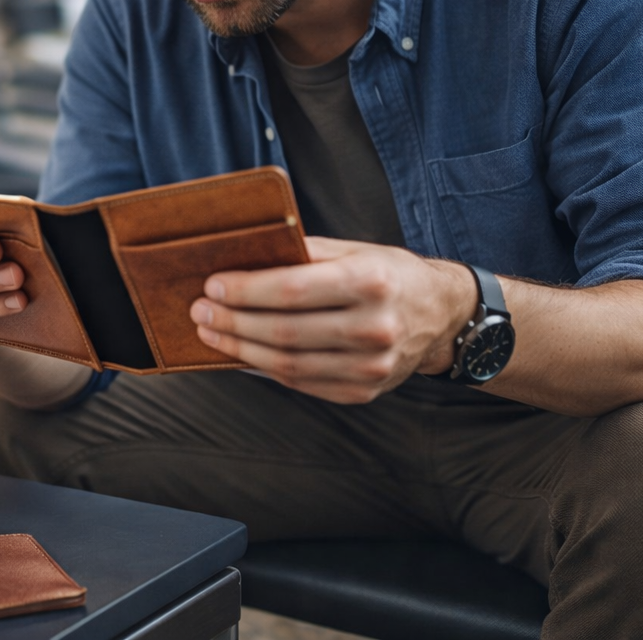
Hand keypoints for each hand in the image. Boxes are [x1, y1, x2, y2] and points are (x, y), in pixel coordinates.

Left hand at [189, 237, 475, 402]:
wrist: (441, 314)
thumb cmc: (388, 274)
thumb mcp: (354, 250)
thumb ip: (304, 255)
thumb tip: (244, 259)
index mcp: (371, 282)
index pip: (292, 290)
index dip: (246, 291)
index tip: (212, 286)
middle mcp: (376, 327)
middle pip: (285, 332)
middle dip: (233, 322)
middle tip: (200, 312)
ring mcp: (373, 367)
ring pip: (289, 365)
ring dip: (241, 350)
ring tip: (212, 334)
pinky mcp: (366, 391)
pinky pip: (303, 383)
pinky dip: (267, 370)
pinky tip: (244, 354)